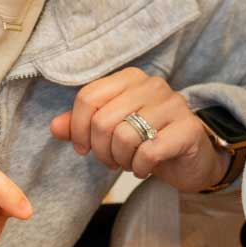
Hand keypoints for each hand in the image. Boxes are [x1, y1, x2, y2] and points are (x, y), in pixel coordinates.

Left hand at [50, 68, 226, 192]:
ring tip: (129, 162)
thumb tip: (54, 126)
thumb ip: (82, 126)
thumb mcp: (111, 132)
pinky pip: (149, 152)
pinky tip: (145, 168)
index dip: (78, 128)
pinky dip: (140, 167)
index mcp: (130, 78)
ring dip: (121, 160)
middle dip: (100, 150)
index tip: (83, 148)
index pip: (88, 97)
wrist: (190, 159)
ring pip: (124, 136)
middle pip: (103, 120)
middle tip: (111, 160)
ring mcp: (173, 104)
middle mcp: (153, 85)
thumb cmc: (147, 141)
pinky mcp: (188, 128)